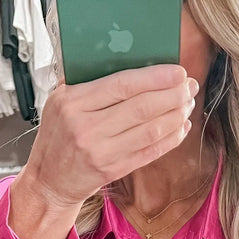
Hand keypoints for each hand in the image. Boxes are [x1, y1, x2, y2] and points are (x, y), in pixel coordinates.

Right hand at [24, 63, 198, 209]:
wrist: (48, 180)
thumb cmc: (57, 135)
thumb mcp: (59, 101)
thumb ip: (88, 81)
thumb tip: (129, 59)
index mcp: (73, 102)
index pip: (123, 84)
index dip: (155, 77)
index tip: (177, 71)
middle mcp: (86, 128)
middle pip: (142, 107)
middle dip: (173, 95)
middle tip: (189, 87)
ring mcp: (100, 152)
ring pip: (150, 130)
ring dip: (176, 116)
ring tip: (188, 104)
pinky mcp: (112, 171)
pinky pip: (149, 153)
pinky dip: (170, 139)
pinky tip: (181, 128)